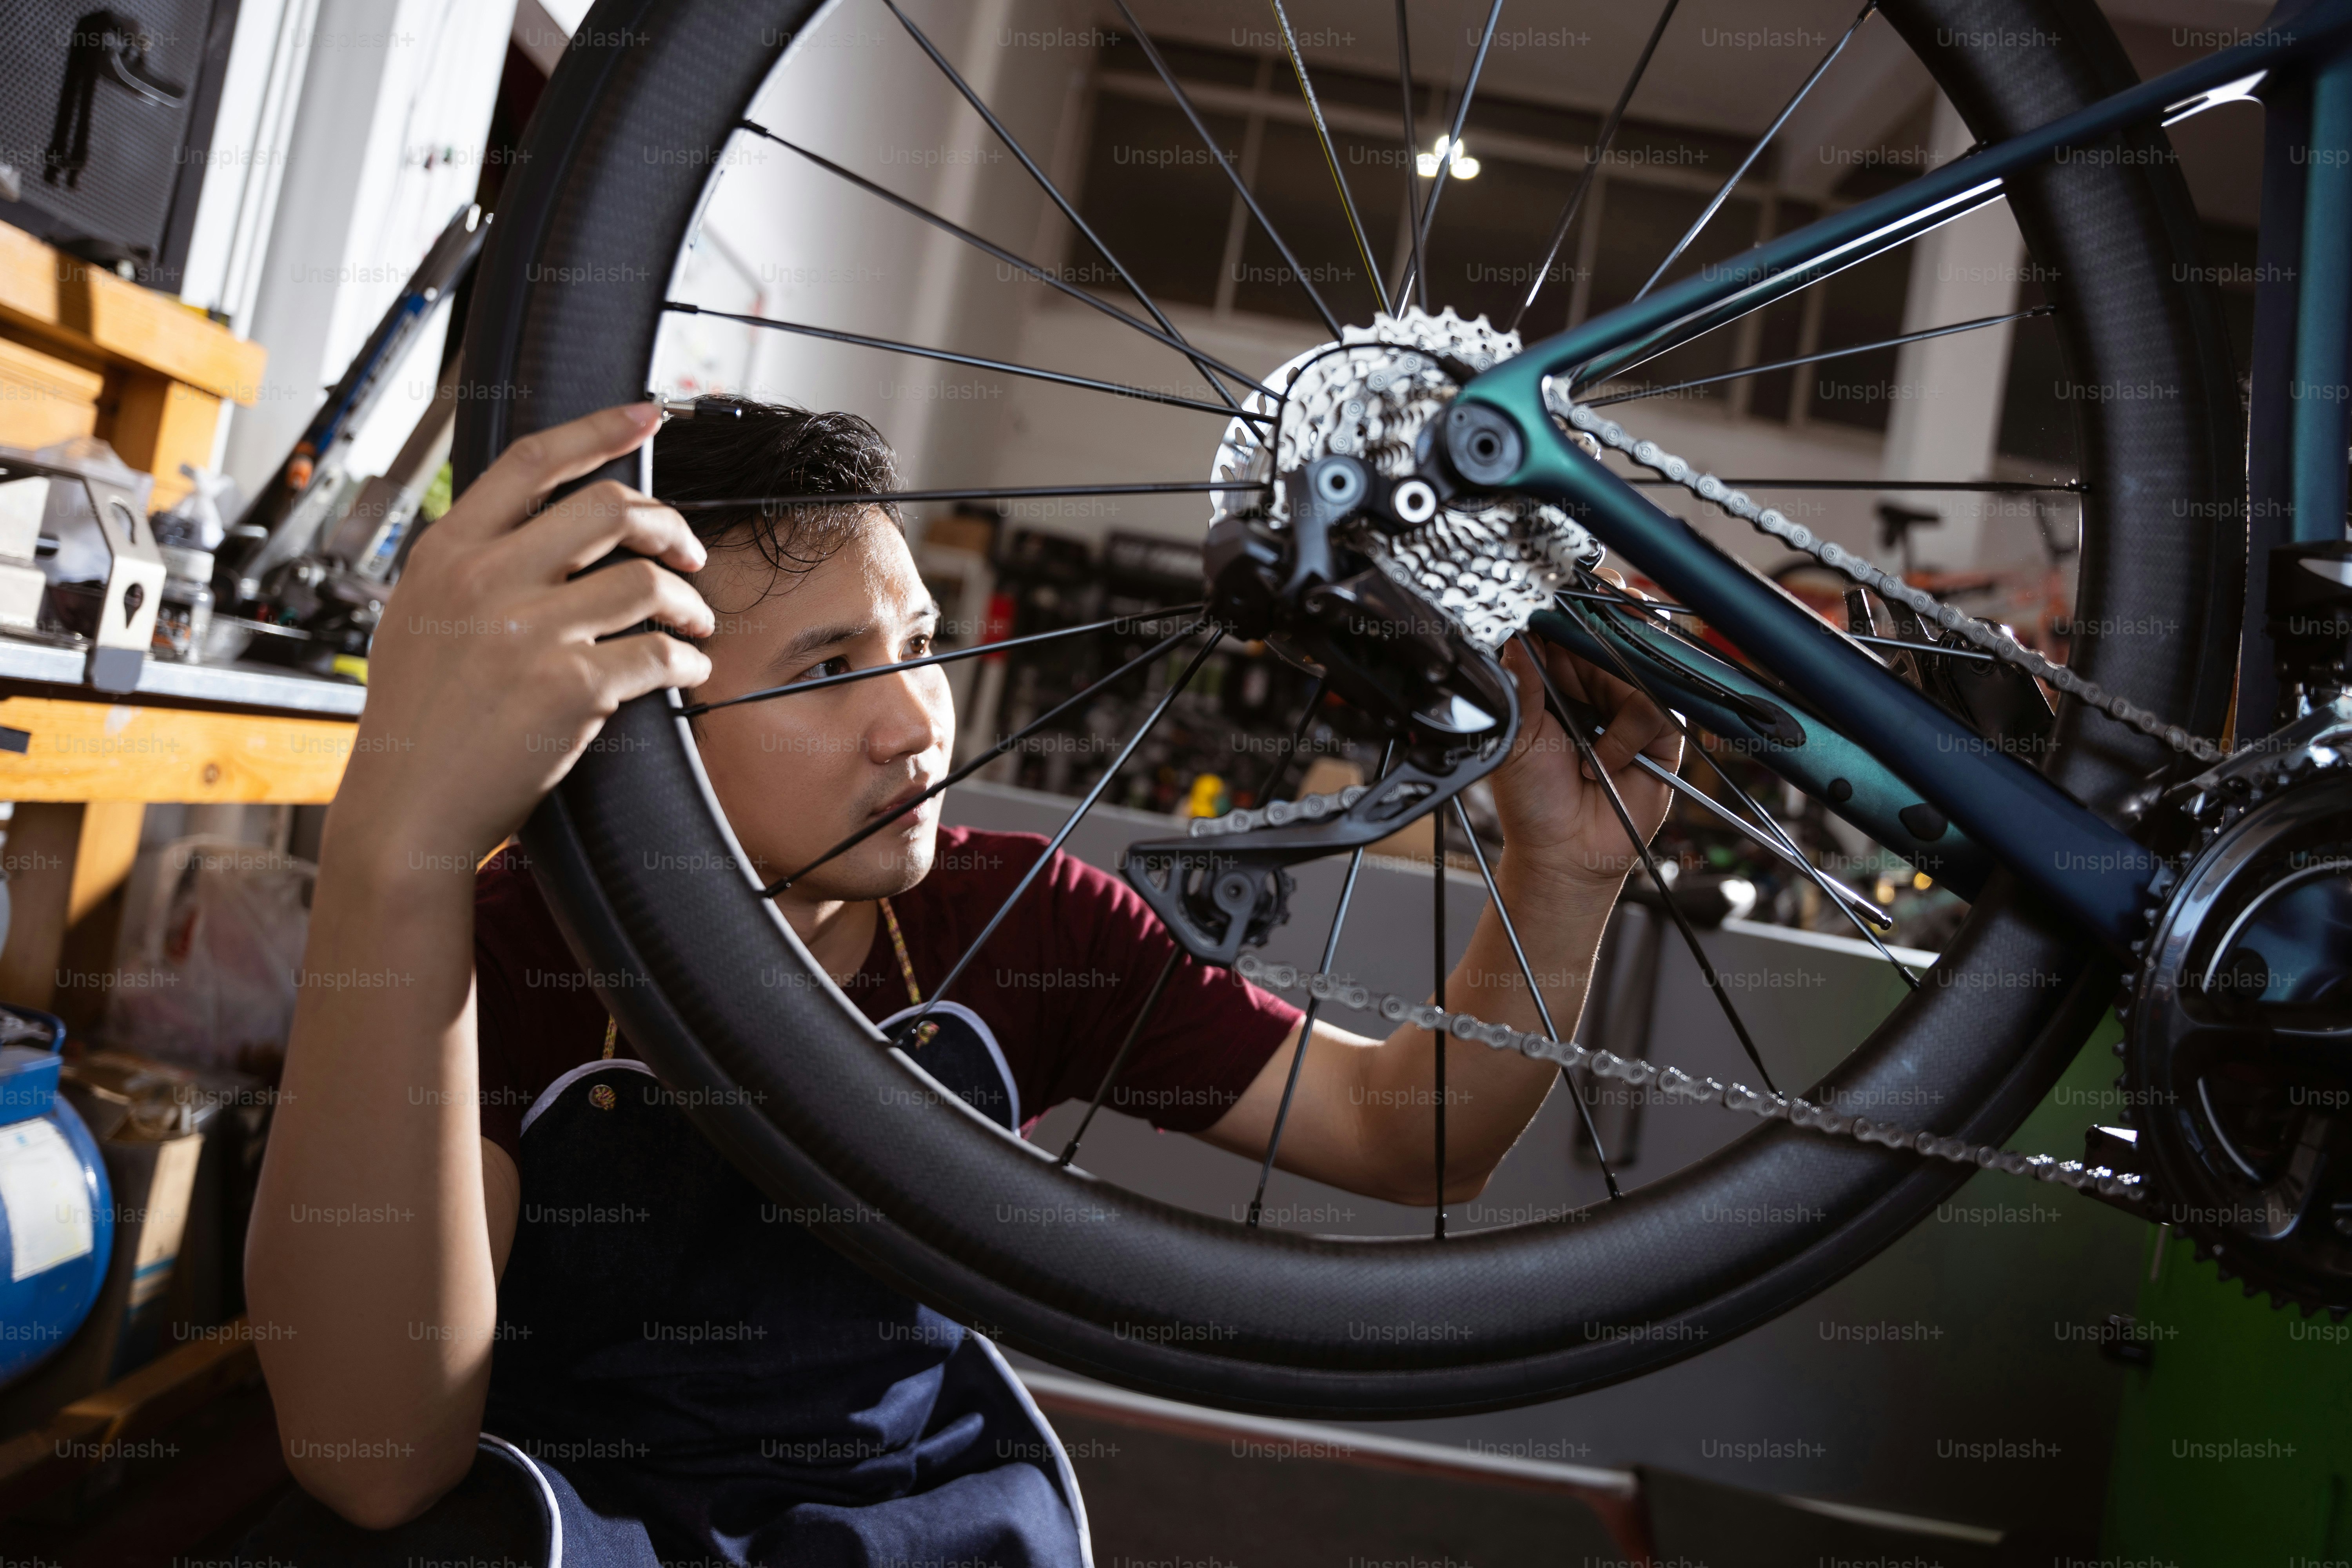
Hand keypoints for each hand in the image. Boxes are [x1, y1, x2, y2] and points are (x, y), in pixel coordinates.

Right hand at [327, 404, 714, 870]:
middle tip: (689, 554)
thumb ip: (472, 567)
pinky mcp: (569, 687)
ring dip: (690, 601)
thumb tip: (541, 525)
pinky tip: (686, 673)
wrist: (407, 809)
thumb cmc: (418, 722)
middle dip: (668, 525)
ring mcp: (527, 632)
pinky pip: (660, 655)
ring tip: (696, 624)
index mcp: (448, 554)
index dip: (600, 428)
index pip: (532, 461)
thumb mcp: (418, 617)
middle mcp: (485, 580)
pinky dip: (687, 662)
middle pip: (609, 507)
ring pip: (648, 581)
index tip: (648, 414)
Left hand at [1483, 580, 1680, 890]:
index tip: (1566, 589)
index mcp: (1555, 674)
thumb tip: (1516, 635)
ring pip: (1638, 661)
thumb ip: (1519, 683)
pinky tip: (1602, 763)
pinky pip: (1653, 708)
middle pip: (1615, 626)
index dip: (1573, 599)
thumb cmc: (1531, 800)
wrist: (1562, 853)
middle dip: (1605, 629)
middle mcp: (1595, 681)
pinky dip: (1624, 736)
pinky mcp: (1660, 731)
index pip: (1570, 619)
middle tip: (1586, 647)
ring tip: (1583, 743)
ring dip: (1608, 697)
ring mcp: (1629, 703)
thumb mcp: (1512, 738)